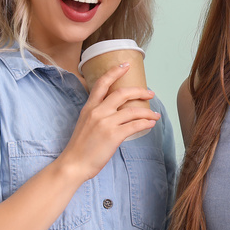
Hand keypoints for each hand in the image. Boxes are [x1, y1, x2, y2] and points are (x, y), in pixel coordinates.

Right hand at [58, 63, 159, 181]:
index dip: (114, 71)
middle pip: (122, 93)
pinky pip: (135, 125)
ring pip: (133, 110)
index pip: (102, 83)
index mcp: (89, 107)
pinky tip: (151, 124)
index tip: (125, 65)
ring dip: (148, 111)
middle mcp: (97, 112)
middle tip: (150, 92)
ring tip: (155, 114)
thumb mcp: (85, 123)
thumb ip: (98, 114)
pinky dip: (146, 123)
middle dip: (140, 90)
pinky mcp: (113, 136)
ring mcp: (106, 123)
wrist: (73, 164)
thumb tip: (115, 112)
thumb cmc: (80, 147)